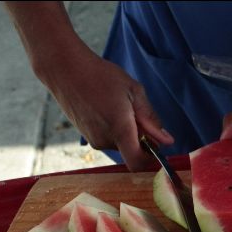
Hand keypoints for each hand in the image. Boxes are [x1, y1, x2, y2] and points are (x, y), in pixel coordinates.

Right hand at [44, 50, 173, 170]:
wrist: (64, 68)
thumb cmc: (101, 75)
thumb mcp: (134, 92)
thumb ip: (151, 119)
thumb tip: (167, 141)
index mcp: (119, 130)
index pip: (138, 163)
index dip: (151, 158)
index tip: (156, 143)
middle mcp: (105, 140)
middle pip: (132, 151)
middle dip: (140, 137)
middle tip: (135, 111)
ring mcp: (93, 139)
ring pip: (120, 144)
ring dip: (127, 131)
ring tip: (118, 106)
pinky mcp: (86, 136)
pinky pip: (108, 138)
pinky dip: (114, 128)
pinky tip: (107, 108)